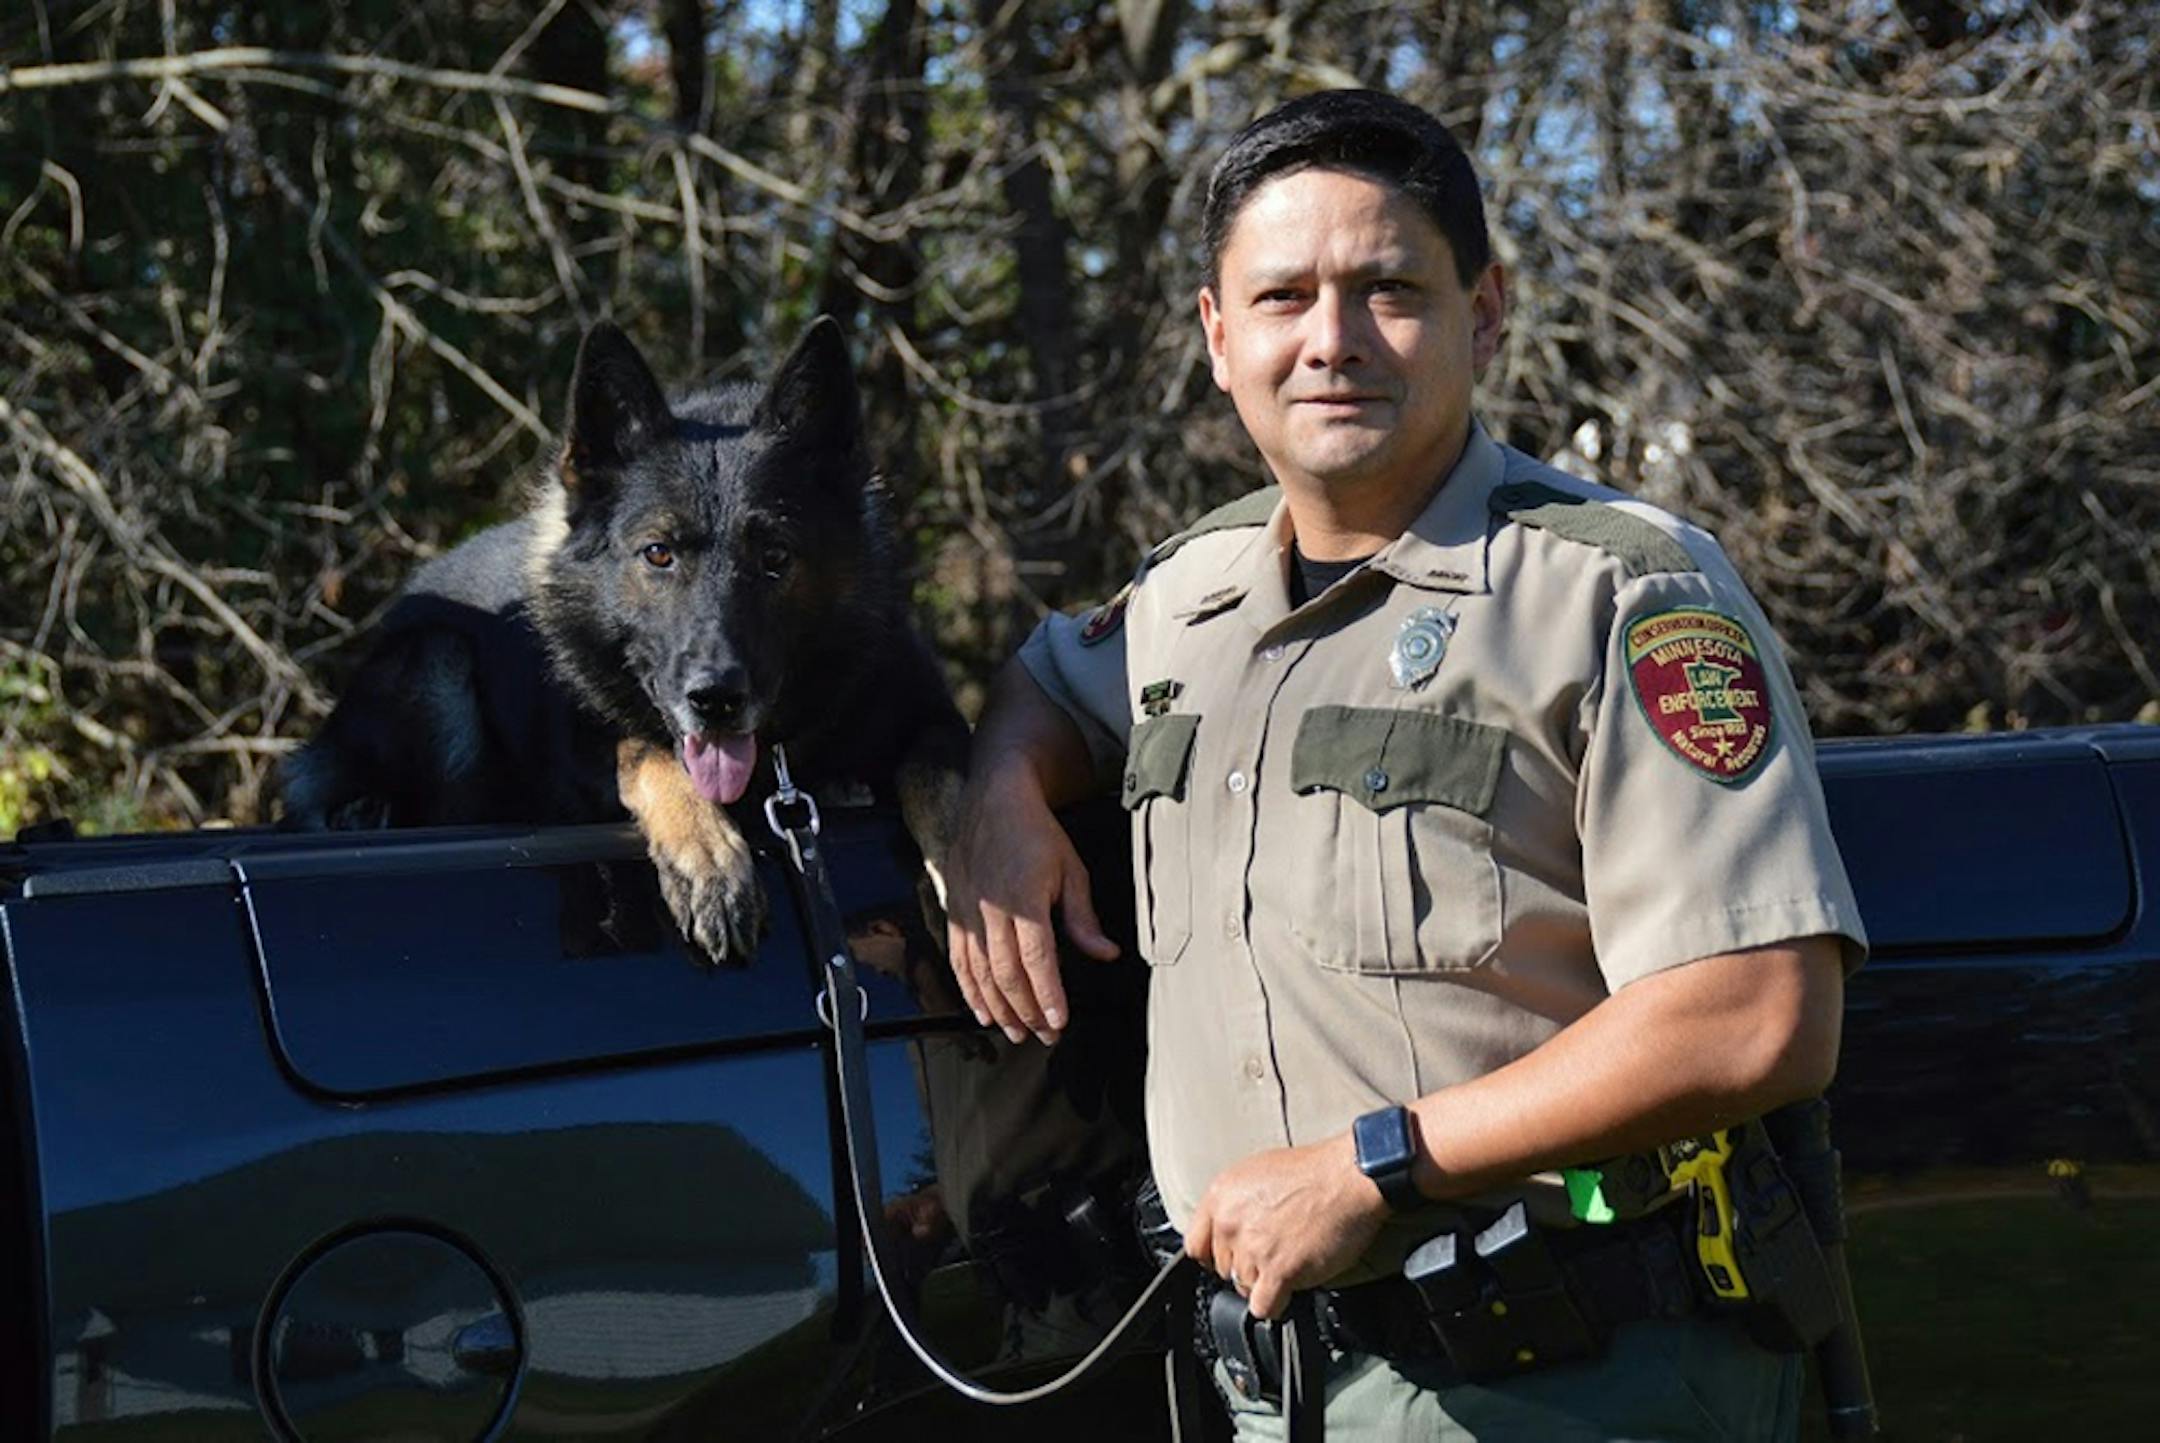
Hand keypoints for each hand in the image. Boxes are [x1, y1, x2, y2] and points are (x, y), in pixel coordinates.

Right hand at [942, 763, 1118, 1043]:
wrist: (993, 799)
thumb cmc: (1036, 833)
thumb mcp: (1071, 870)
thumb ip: (1084, 918)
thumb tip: (1105, 954)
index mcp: (1024, 898)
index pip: (1037, 958)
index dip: (1047, 995)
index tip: (1058, 1021)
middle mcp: (992, 909)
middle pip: (1007, 973)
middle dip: (1026, 1011)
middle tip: (1044, 1036)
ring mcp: (968, 911)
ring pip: (980, 972)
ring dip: (999, 1008)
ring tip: (1017, 1032)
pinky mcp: (954, 911)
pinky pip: (959, 959)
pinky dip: (970, 989)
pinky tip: (983, 1011)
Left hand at [1184, 1135, 1389, 1320]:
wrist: (1350, 1177)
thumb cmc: (1315, 1172)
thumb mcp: (1258, 1172)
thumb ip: (1236, 1204)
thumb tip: (1230, 1229)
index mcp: (1221, 1195)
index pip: (1196, 1245)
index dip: (1216, 1255)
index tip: (1232, 1258)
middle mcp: (1230, 1221)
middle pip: (1223, 1269)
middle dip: (1247, 1267)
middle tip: (1274, 1254)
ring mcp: (1253, 1247)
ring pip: (1243, 1288)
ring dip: (1266, 1284)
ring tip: (1290, 1263)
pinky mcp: (1278, 1271)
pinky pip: (1263, 1307)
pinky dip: (1276, 1304)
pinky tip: (1290, 1289)